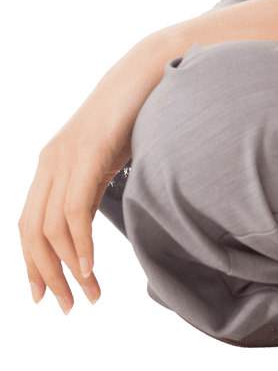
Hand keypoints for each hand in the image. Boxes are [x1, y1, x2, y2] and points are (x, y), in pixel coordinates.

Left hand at [17, 34, 172, 315]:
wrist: (153, 66)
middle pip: (31, 233)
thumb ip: (96, 180)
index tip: (45, 293)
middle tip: (65, 306)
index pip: (28, 224)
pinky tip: (89, 267)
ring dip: (67, 269)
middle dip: (46, 275)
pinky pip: (73, 210)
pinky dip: (79, 244)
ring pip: (50, 228)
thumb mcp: (111, 153)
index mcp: (52, 161)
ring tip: (89, 293)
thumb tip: (94, 216)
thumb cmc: (140, 109)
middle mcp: (50, 159)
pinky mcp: (87, 152)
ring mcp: (66, 155)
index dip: (32, 263)